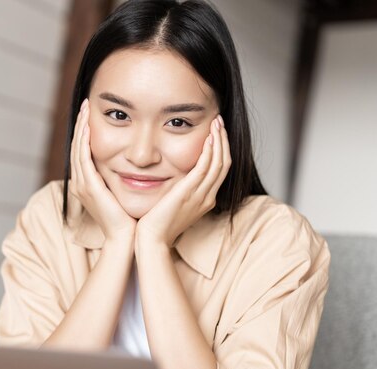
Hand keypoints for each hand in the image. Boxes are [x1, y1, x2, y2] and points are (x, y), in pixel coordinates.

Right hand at [69, 99, 136, 241]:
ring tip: (85, 109)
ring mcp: (82, 185)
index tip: (91, 113)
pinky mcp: (88, 186)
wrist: (125, 238)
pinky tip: (89, 126)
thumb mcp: (123, 192)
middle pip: (76, 146)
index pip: (82, 151)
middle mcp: (79, 183)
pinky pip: (83, 158)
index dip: (84, 131)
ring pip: (76, 148)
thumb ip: (122, 176)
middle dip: (80, 124)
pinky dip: (84, 141)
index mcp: (86, 184)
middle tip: (85, 104)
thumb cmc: (129, 218)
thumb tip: (135, 163)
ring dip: (80, 127)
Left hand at [136, 115, 230, 246]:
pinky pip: (206, 167)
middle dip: (224, 140)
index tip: (216, 133)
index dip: (221, 150)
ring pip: (219, 162)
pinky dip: (210, 151)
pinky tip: (208, 138)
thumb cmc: (156, 224)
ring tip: (217, 123)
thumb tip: (175, 178)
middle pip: (224, 163)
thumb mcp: (173, 204)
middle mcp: (207, 197)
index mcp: (205, 200)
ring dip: (220, 140)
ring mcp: (200, 195)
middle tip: (220, 122)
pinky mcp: (189, 192)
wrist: (152, 239)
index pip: (220, 170)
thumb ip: (178, 191)